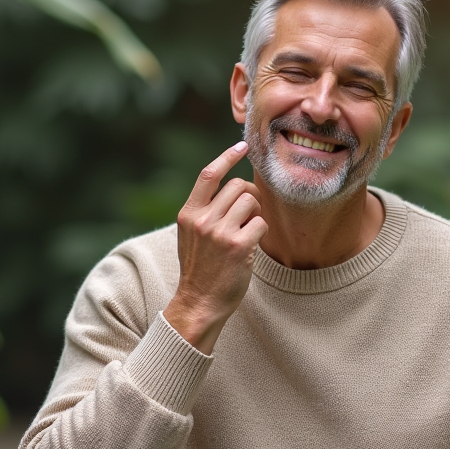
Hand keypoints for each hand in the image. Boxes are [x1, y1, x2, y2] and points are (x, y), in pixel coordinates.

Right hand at [163, 141, 266, 353]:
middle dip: (250, 196)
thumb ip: (203, 212)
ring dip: (256, 215)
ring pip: (252, 202)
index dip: (227, 156)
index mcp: (188, 214)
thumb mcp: (190, 236)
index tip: (242, 145)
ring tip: (247, 233)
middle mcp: (202, 219)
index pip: (208, 175)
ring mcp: (220, 232)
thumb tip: (226, 186)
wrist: (198, 303)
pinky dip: (261, 232)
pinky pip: (261, 223)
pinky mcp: (238, 246)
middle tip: (249, 215)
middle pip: (238, 186)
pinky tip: (251, 246)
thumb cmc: (199, 270)